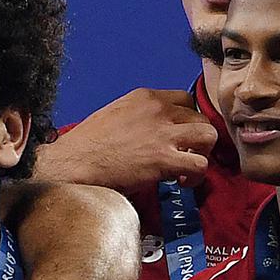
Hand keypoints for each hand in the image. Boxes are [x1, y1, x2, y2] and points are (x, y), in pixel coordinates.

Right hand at [35, 89, 217, 192]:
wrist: (71, 164)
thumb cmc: (85, 146)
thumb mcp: (112, 116)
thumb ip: (137, 118)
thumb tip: (149, 132)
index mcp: (144, 97)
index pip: (183, 99)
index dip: (185, 119)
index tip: (178, 134)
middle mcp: (158, 110)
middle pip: (199, 117)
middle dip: (195, 138)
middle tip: (183, 154)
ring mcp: (163, 134)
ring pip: (208, 135)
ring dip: (202, 153)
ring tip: (187, 167)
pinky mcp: (164, 160)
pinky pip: (200, 164)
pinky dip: (196, 176)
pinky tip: (182, 182)